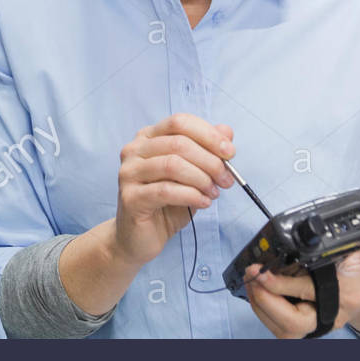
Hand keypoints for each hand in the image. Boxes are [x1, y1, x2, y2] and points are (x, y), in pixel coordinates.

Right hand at [112, 113, 235, 267]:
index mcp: (148, 138)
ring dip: (202, 179)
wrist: (139, 238)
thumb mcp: (193, 175)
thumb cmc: (166, 204)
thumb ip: (207, 152)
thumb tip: (226, 130)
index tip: (230, 153)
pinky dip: (191, 196)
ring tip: (213, 193)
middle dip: (210, 161)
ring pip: (172, 165)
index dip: (208, 135)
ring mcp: (129, 173)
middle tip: (226, 180)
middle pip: (178, 143)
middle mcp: (134, 150)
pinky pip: (166, 191)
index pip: (179, 122)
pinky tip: (202, 203)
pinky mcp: (130, 197)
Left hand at [242, 221, 359, 337]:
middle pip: (293, 323)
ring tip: (251, 280)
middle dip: (266, 301)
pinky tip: (258, 290)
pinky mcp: (306, 325)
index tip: (262, 271)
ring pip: (283, 330)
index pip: (308, 291)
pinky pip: (279, 328)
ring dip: (260, 306)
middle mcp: (331, 315)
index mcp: (346, 294)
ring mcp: (318, 323)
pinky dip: (263, 311)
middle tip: (252, 276)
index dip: (280, 284)